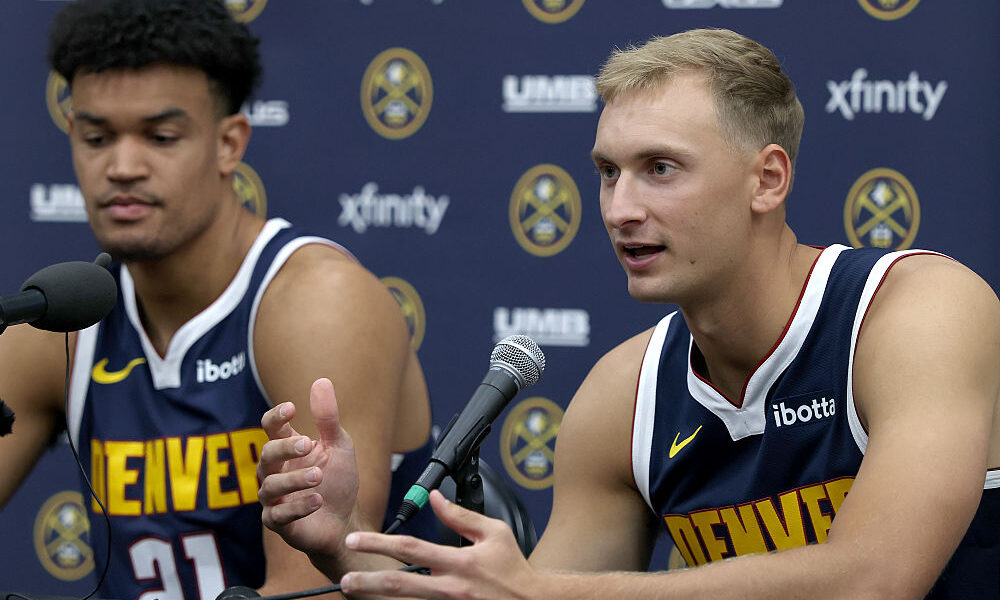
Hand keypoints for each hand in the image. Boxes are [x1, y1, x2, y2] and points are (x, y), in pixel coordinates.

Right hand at [257, 378, 360, 560]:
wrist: (344, 521)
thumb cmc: (337, 481)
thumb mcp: (339, 446)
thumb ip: (328, 418)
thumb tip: (321, 380)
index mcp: (288, 449)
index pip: (271, 428)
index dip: (276, 417)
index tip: (292, 408)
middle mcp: (274, 471)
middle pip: (266, 454)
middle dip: (286, 448)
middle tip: (309, 445)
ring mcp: (274, 498)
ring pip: (270, 486)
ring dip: (294, 479)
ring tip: (319, 476)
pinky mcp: (278, 522)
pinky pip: (278, 515)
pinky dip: (297, 507)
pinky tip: (317, 501)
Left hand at [340, 490, 539, 599]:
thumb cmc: (513, 568)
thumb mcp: (495, 534)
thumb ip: (461, 516)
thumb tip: (435, 498)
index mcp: (460, 561)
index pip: (412, 548)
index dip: (380, 542)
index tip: (356, 538)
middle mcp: (451, 587)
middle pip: (400, 584)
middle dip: (368, 582)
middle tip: (345, 580)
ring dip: (379, 599)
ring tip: (356, 594)